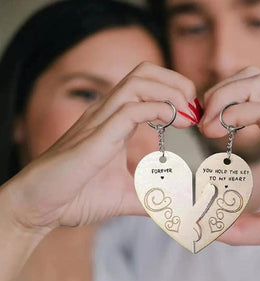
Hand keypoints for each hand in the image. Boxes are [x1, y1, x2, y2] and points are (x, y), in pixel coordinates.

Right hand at [6, 62, 196, 232]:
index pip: (147, 86)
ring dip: (170, 91)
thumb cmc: (76, 197)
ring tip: (188, 113)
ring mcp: (99, 122)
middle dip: (176, 82)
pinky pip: (129, 110)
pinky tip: (172, 121)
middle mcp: (106, 114)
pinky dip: (156, 109)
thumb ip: (149, 196)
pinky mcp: (95, 137)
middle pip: (144, 72)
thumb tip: (172, 205)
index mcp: (113, 122)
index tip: (192, 117)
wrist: (42, 208)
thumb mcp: (124, 196)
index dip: (175, 93)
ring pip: (137, 82)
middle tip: (195, 109)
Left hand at [199, 66, 259, 262]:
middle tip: (201, 120)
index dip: (223, 103)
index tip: (202, 126)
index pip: (252, 97)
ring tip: (206, 125)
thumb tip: (214, 232)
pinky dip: (236, 112)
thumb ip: (242, 225)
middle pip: (252, 78)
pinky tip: (219, 131)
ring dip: (224, 96)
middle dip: (219, 91)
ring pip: (257, 83)